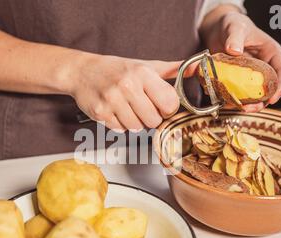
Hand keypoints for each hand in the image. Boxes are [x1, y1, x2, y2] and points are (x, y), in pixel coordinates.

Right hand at [69, 53, 185, 131]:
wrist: (82, 71)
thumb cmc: (116, 69)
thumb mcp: (145, 65)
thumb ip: (173, 70)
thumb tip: (198, 67)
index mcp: (142, 73)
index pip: (169, 103)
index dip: (167, 108)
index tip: (162, 105)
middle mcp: (127, 85)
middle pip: (154, 120)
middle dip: (151, 117)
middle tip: (143, 107)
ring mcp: (112, 100)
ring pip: (137, 128)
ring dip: (135, 123)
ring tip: (128, 109)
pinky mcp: (100, 113)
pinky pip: (120, 130)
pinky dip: (120, 125)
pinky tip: (116, 112)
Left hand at [202, 8, 280, 111]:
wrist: (218, 30)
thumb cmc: (232, 24)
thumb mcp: (234, 27)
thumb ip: (235, 37)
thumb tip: (234, 50)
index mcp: (272, 54)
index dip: (279, 88)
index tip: (273, 99)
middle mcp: (265, 68)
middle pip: (269, 90)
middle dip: (260, 102)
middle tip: (249, 108)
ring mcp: (251, 77)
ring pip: (254, 96)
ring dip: (246, 105)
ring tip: (236, 107)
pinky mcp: (239, 82)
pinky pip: (238, 95)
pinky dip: (232, 100)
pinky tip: (224, 102)